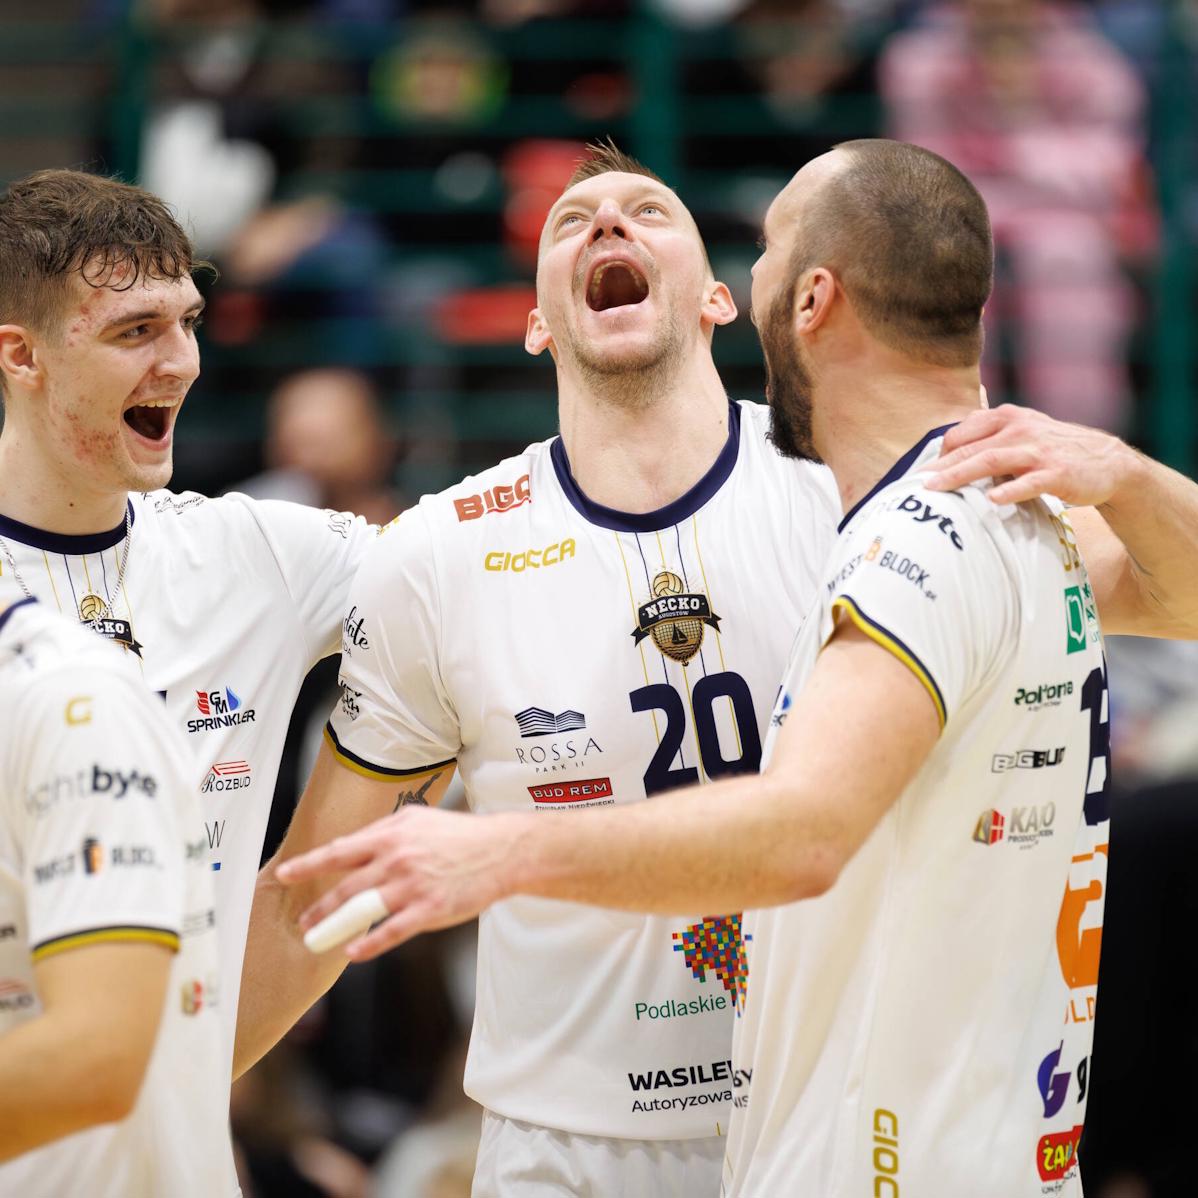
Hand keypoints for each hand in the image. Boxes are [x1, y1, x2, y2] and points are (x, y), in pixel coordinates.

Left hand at [276, 807, 515, 960]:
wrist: (501, 851)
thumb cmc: (458, 835)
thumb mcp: (418, 820)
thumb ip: (384, 832)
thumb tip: (352, 847)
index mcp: (391, 835)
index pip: (339, 851)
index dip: (308, 865)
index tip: (284, 875)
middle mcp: (397, 859)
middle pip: (346, 887)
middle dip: (319, 908)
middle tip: (303, 922)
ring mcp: (413, 886)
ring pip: (362, 910)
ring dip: (334, 926)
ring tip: (316, 938)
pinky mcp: (430, 909)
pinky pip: (391, 932)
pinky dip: (368, 945)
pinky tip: (353, 952)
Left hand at [925, 404, 1137, 506]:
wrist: (1107, 462)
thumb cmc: (1054, 450)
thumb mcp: (1022, 433)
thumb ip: (989, 438)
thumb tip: (947, 453)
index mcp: (1008, 417)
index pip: (964, 432)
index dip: (941, 452)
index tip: (923, 472)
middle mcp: (1021, 429)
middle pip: (972, 447)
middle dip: (942, 465)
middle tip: (918, 484)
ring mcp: (1039, 451)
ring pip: (993, 460)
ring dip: (962, 474)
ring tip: (939, 488)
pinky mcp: (1057, 473)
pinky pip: (1029, 482)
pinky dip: (1010, 491)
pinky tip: (993, 500)